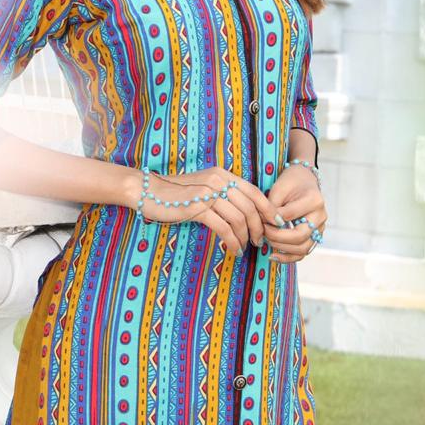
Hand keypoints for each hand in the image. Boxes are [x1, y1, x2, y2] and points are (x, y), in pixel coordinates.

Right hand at [134, 167, 281, 256]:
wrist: (148, 191)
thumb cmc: (177, 193)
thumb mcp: (204, 187)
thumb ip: (224, 193)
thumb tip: (246, 212)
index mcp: (223, 174)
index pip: (254, 192)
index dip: (268, 209)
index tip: (276, 224)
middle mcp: (218, 181)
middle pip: (250, 207)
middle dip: (259, 228)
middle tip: (259, 241)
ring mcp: (208, 194)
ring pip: (239, 219)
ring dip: (245, 237)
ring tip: (245, 248)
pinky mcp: (197, 209)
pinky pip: (224, 228)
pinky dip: (232, 242)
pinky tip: (233, 250)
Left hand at [262, 164, 326, 263]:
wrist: (304, 181)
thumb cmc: (291, 183)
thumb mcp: (280, 188)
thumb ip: (272, 206)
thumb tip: (263, 225)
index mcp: (314, 200)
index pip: (289, 215)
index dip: (271, 219)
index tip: (259, 219)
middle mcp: (320, 216)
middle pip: (300, 236)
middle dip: (277, 237)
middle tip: (262, 232)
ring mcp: (320, 229)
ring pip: (303, 248)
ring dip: (281, 248)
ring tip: (266, 241)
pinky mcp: (314, 237)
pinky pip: (302, 253)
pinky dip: (288, 258)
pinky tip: (272, 256)